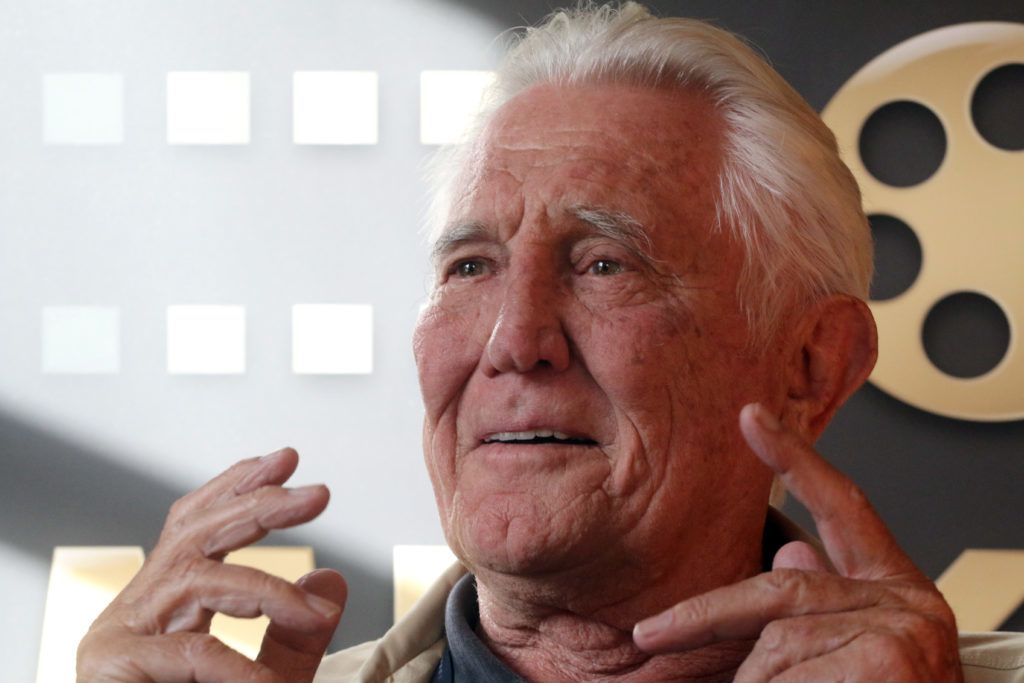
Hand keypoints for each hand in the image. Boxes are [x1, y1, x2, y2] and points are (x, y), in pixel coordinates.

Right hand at [77, 448, 345, 682]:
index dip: (238, 485)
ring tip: (313, 616)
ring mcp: (119, 636)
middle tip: (319, 492)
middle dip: (260, 506)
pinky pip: (188, 653)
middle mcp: (139, 606)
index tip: (289, 457)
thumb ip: (294, 634)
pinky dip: (235, 668)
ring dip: (265, 590)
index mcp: (169, 600)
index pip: (197, 524)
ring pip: (196, 579)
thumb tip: (333, 577)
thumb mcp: (268, 681)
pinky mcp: (110, 670)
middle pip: (196, 533)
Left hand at [633, 403, 962, 681]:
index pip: (845, 506)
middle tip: (648, 638)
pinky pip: (785, 674)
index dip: (799, 457)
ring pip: (775, 646)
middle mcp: (910, 603)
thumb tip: (789, 547)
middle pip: (780, 588)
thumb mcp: (850, 656)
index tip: (752, 417)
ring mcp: (904, 631)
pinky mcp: (887, 660)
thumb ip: (818, 609)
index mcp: (897, 591)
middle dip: (705, 616)